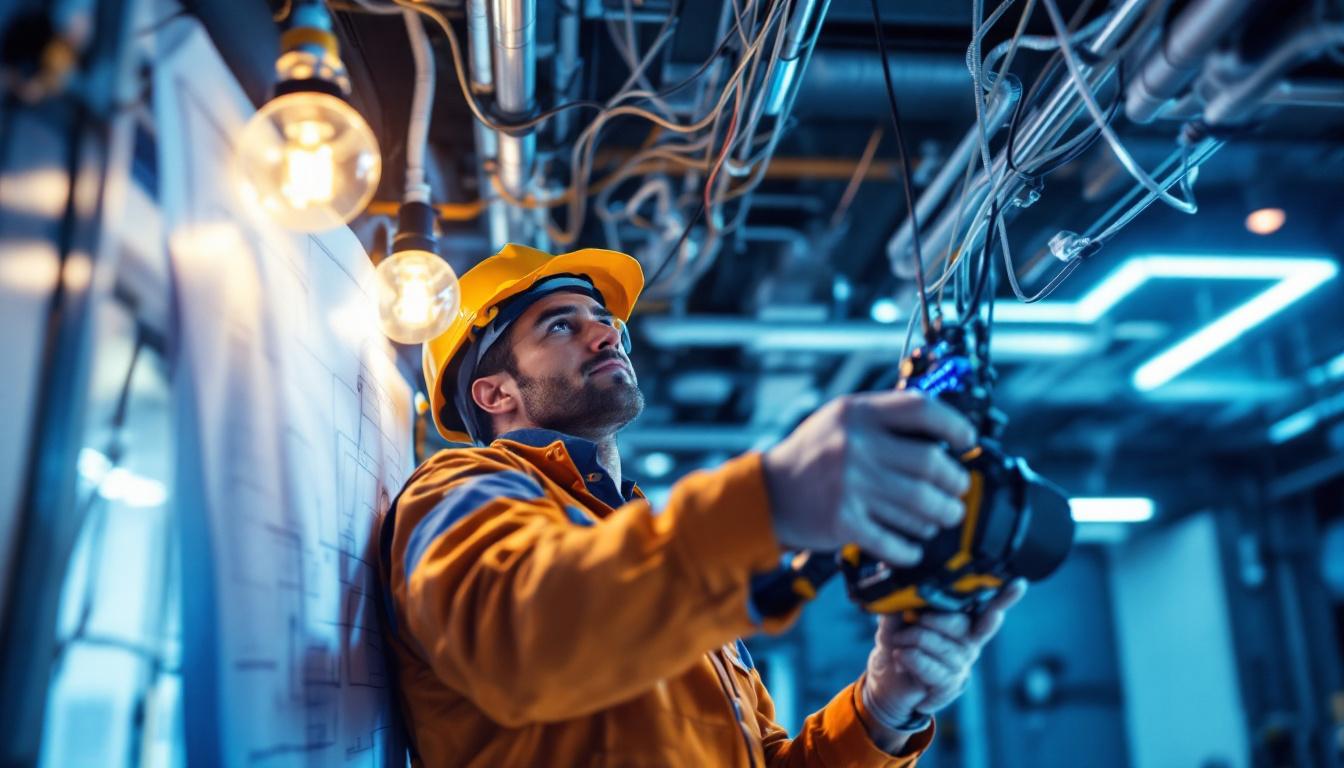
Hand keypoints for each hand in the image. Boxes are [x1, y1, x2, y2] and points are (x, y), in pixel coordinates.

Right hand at [761, 390, 975, 565]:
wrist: (769, 492)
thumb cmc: (813, 454)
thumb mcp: (841, 419)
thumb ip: (884, 418)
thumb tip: (942, 433)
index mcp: (858, 413)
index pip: (921, 409)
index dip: (954, 425)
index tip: (966, 441)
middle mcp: (855, 446)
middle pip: (930, 463)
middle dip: (955, 482)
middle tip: (958, 490)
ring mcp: (850, 485)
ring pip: (920, 505)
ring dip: (940, 515)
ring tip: (943, 517)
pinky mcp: (844, 521)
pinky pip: (894, 540)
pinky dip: (910, 548)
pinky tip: (913, 547)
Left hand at [861, 579, 1027, 736]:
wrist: (887, 679)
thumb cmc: (900, 641)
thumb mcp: (896, 614)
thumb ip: (901, 596)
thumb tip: (891, 569)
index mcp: (963, 619)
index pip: (989, 606)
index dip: (1004, 597)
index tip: (1017, 584)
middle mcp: (969, 641)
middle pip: (961, 625)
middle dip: (932, 620)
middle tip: (911, 617)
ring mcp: (962, 665)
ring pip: (942, 646)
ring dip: (912, 639)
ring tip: (899, 640)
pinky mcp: (950, 685)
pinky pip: (931, 668)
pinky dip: (911, 659)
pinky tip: (901, 657)